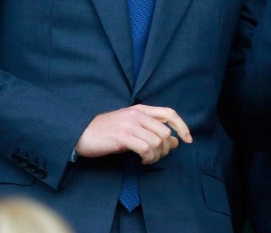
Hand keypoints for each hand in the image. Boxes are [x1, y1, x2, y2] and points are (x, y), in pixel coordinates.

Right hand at [75, 105, 192, 163]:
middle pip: (165, 132)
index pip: (169, 113)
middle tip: (157, 156)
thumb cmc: (108, 132)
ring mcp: (130, 124)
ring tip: (148, 159)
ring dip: (157, 155)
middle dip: (166, 148)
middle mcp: (138, 114)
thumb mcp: (132, 127)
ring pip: (157, 141)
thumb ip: (152, 130)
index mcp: (141, 109)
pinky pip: (145, 148)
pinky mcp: (123, 137)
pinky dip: (148, 157)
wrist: (82, 133)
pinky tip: (142, 160)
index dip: (182, 126)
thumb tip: (175, 141)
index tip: (188, 139)